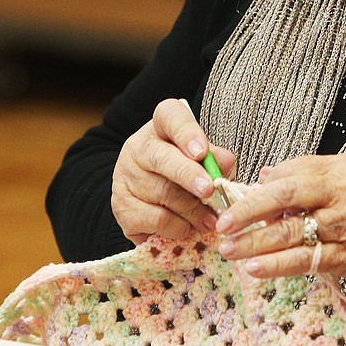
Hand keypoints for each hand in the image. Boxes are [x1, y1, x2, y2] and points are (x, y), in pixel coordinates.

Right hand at [111, 98, 236, 244]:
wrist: (153, 200)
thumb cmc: (187, 173)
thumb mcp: (204, 160)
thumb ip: (215, 159)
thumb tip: (224, 161)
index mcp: (161, 127)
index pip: (170, 116)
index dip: (187, 133)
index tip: (202, 152)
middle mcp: (138, 147)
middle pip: (162, 158)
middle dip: (188, 175)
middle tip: (209, 190)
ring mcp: (125, 177)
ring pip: (163, 193)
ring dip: (192, 210)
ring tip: (211, 220)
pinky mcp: (121, 207)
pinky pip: (155, 219)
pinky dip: (178, 227)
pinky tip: (188, 228)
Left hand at [215, 154, 345, 293]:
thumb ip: (309, 174)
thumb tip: (267, 175)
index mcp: (340, 170)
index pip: (290, 173)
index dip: (259, 187)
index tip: (233, 199)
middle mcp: (342, 194)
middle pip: (285, 195)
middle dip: (248, 209)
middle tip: (222, 221)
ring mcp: (345, 226)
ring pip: (291, 231)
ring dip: (255, 241)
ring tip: (229, 249)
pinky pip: (306, 260)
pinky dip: (278, 265)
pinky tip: (256, 268)